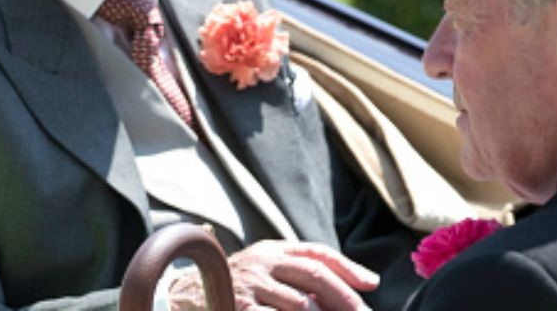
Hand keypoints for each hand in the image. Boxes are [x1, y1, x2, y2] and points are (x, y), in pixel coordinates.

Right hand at [169, 240, 377, 310]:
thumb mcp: (265, 274)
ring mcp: (251, 284)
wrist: (185, 298)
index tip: (371, 285)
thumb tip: (353, 288)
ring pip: (302, 303)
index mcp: (272, 250)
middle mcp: (263, 261)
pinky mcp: (239, 306)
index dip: (347, 268)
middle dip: (346, 299)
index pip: (317, 253)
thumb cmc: (236, 289)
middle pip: (316, 274)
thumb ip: (298, 278)